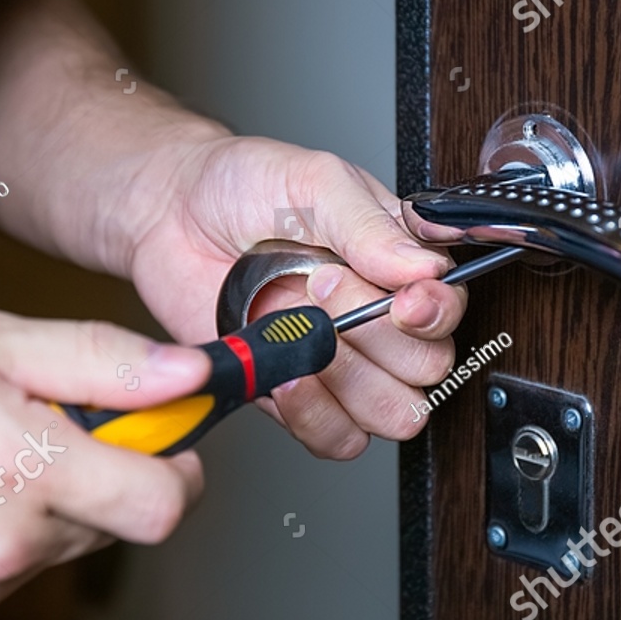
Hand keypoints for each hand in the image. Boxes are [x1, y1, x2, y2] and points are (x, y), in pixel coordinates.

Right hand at [0, 310, 209, 619]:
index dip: (176, 467)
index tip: (161, 442)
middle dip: (93, 480)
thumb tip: (186, 375)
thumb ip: (101, 362)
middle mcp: (0, 549)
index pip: (164, 504)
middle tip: (32, 431)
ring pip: (47, 558)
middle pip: (108, 527)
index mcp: (24, 470)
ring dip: (32, 516)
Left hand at [129, 136, 466, 458]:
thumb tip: (425, 267)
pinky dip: (316, 416)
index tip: (402, 300)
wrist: (171, 211)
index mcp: (398, 265)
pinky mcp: (294, 396)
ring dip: (352, 380)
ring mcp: (338, 362)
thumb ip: (370, 224)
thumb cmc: (243, 185)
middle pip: (428, 369)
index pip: (449, 310)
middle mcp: (377, 320)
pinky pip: (336, 438)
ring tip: (303, 330)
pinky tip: (287, 375)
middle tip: (322, 285)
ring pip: (392, 413)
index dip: (433, 314)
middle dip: (379, 337)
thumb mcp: (314, 181)